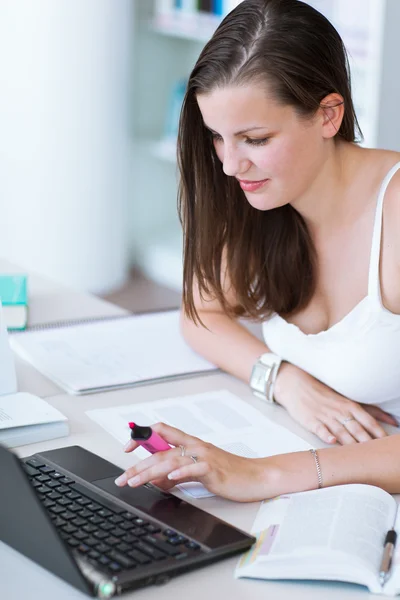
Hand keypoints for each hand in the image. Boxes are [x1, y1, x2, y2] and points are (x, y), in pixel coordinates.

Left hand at [115, 423, 267, 501]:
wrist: (255, 476)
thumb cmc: (228, 473)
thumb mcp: (197, 472)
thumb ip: (176, 474)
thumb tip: (156, 480)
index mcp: (189, 443)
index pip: (160, 432)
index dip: (141, 437)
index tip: (126, 449)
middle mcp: (194, 446)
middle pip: (160, 451)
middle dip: (138, 465)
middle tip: (123, 478)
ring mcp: (203, 456)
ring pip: (170, 460)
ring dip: (149, 471)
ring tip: (135, 481)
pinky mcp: (213, 469)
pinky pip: (194, 469)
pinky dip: (180, 472)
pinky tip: (168, 477)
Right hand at [274, 363, 397, 444]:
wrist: (297, 385)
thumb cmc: (324, 394)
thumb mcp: (348, 400)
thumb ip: (370, 411)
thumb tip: (393, 421)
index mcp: (350, 405)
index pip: (369, 421)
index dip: (379, 433)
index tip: (388, 444)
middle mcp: (339, 411)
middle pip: (357, 429)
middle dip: (368, 442)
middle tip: (377, 453)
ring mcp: (325, 416)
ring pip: (341, 431)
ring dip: (351, 443)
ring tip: (360, 454)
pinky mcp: (311, 420)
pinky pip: (320, 428)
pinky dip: (326, 434)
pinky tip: (331, 441)